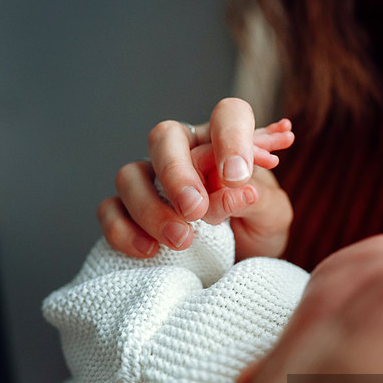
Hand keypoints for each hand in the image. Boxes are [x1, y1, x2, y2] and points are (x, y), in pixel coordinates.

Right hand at [97, 98, 294, 259]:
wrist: (241, 266)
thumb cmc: (258, 232)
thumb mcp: (273, 216)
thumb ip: (258, 198)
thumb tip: (235, 187)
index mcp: (225, 144)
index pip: (228, 115)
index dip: (232, 138)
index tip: (237, 177)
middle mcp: (185, 154)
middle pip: (165, 137)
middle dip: (177, 172)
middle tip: (196, 210)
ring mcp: (152, 183)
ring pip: (130, 175)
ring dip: (151, 207)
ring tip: (181, 240)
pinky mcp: (130, 215)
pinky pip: (109, 211)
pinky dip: (124, 230)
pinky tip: (151, 251)